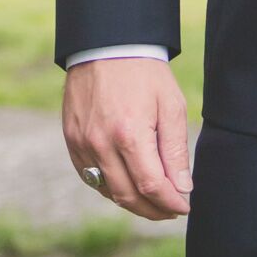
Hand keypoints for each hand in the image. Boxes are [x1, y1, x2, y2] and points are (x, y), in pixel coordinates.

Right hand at [63, 56, 192, 220]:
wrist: (106, 46)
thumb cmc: (144, 74)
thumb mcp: (171, 106)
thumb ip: (176, 151)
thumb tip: (182, 188)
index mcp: (129, 134)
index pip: (152, 186)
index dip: (170, 203)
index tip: (184, 207)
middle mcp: (101, 143)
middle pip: (128, 196)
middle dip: (153, 210)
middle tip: (170, 210)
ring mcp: (82, 143)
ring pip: (108, 191)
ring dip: (132, 203)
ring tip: (153, 201)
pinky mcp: (71, 140)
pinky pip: (90, 177)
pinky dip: (110, 187)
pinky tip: (128, 185)